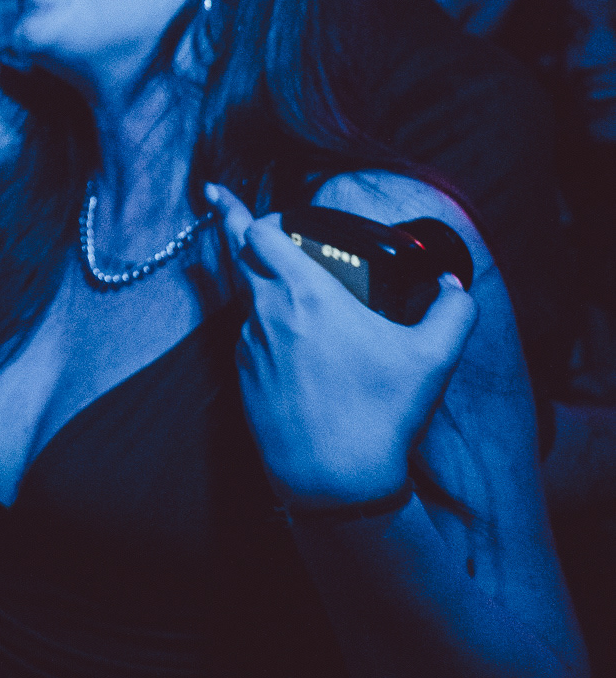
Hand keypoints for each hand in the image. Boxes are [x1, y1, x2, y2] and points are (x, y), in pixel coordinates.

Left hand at [208, 185, 476, 509]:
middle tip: (226, 209)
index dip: (240, 211)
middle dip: (233, 232)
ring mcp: (249, 351)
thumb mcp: (434, 358)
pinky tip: (292, 343)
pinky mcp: (244, 383)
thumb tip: (454, 284)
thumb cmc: (380, 413)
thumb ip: (454, 310)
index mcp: (305, 294)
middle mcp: (266, 315)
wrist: (334, 480)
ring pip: (245, 303)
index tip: (223, 196)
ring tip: (280, 283)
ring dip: (257, 286)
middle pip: (239, 259)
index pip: (257, 234)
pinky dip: (263, 329)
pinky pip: (250, 342)